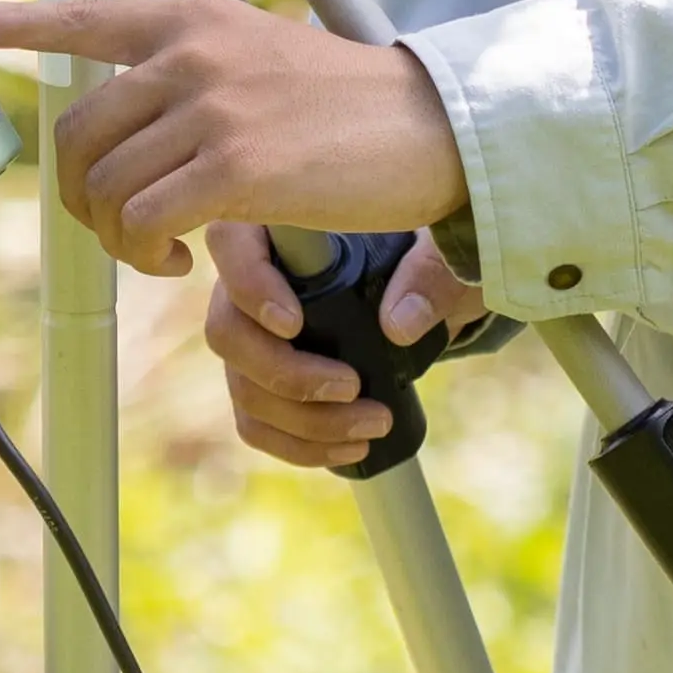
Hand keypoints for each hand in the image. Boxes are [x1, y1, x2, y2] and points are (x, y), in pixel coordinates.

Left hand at [0, 0, 463, 277]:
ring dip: (119, 237)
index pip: (83, 12)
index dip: (9, 22)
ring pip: (107, 185)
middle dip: (78, 195)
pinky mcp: (236, 167)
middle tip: (120, 228)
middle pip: (76, 130)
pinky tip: (181, 263)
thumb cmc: (350, 110)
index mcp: (195, 21)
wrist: (431, 130)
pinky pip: (144, 220)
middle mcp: (193, 53)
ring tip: (162, 251)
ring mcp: (212, 106)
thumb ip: (195, 80)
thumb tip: (135, 129)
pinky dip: (146, 254)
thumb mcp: (262, 63)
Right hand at [195, 219, 476, 476]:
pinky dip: (298, 446)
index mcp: (281, 222)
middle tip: (352, 385)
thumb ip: (431, 273)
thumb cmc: (429, 249)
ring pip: (242, 386)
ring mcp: (250, 333)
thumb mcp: (446, 248)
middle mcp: (251, 277)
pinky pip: (255, 423)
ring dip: (304, 422)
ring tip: (373, 425)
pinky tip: (348, 450)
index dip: (250, 286)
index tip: (295, 324)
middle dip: (286, 374)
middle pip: (226, 331)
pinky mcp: (262, 380)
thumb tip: (400, 324)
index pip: (231, 243)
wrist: (429, 286)